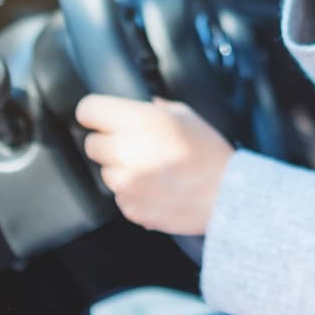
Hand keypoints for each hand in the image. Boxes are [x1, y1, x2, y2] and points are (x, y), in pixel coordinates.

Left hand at [76, 95, 233, 235]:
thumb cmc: (210, 154)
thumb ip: (159, 108)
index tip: (102, 118)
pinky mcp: (130, 208)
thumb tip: (146, 106)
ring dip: (121, 170)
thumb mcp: (187, 116)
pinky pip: (120, 196)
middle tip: (135, 146)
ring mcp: (125, 183)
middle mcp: (125, 151)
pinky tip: (157, 187)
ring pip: (105, 172)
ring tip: (152, 170)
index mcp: (138, 122)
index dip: (96, 113)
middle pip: (91, 144)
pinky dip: (133, 193)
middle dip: (109, 143)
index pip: (88, 110)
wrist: (226, 195)